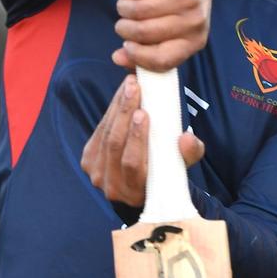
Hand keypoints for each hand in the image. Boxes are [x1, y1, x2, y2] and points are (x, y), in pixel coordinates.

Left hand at [81, 75, 204, 206]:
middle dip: (124, 113)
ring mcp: (96, 174)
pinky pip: (99, 132)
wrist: (141, 187)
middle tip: (134, 87)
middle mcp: (112, 187)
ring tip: (129, 85)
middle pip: (115, 145)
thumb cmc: (165, 173)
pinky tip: (122, 95)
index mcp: (136, 192)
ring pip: (105, 135)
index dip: (135, 137)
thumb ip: (189, 153)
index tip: (142, 112)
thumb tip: (188, 138)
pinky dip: (111, 111)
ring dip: (117, 107)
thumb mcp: (181, 166)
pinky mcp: (88, 160)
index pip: (132, 163)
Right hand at [112, 0, 211, 71]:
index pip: (162, 60)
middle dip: (124, 27)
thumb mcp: (170, 29)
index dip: (137, 56)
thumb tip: (118, 58)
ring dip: (123, 7)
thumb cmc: (178, 1)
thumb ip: (146, 50)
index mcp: (195, 41)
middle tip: (123, 20)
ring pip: (139, 10)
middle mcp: (195, 21)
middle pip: (144, 33)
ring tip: (124, 3)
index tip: (125, 46)